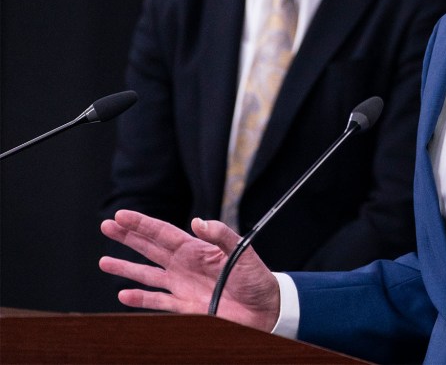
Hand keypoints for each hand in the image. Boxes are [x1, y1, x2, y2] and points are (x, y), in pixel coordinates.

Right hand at [99, 210, 279, 331]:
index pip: (163, 233)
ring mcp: (182, 285)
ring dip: (126, 269)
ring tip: (104, 262)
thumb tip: (198, 222)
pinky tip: (124, 294)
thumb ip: (221, 235)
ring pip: (147, 275)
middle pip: (150, 248)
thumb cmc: (256, 277)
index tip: (121, 215)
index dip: (142, 224)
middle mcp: (185, 265)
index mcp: (197, 249)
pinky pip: (157, 301)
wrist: (264, 308)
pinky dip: (140, 299)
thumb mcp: (242, 251)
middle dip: (128, 238)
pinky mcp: (185, 306)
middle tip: (106, 226)